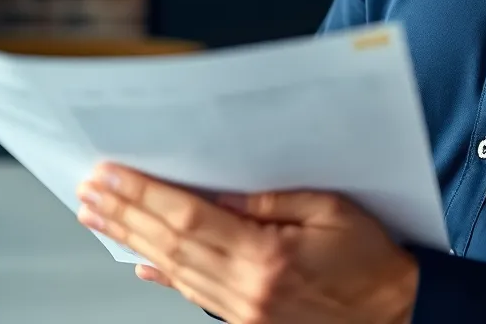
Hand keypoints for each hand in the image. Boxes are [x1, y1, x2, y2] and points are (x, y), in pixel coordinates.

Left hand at [75, 163, 419, 323]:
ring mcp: (243, 313)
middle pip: (171, 247)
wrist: (394, 312)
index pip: (190, 220)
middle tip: (91, 192)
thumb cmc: (370, 258)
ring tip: (100, 218)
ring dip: (133, 242)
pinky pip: (195, 296)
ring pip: (174, 272)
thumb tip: (216, 193)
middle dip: (126, 215)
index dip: (146, 196)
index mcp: (267, 257)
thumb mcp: (329, 209)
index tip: (113, 176)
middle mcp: (246, 291)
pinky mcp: (247, 323)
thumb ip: (269, 201)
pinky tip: (140, 263)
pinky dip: (164, 277)